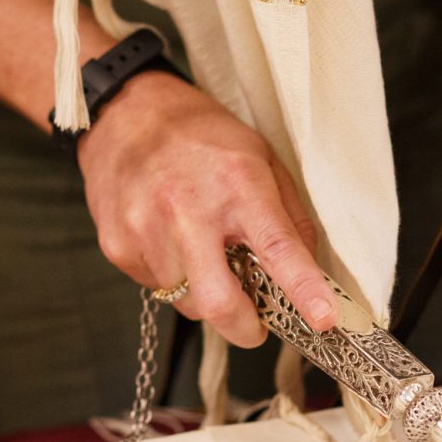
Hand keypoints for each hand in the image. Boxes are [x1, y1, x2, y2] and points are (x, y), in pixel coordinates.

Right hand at [74, 71, 336, 347]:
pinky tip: (171, 242)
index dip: (304, 289)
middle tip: (255, 324)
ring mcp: (147, 231)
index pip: (277, 247)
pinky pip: (158, 289)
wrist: (125, 112)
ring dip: (206, 295)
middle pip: (219, 303)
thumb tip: (311, 273)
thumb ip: (289, 218)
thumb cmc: (200, 136)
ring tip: (204, 252)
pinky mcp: (118, 246)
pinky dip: (174, 279)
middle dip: (244, 329)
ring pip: (188, 304)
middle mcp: (189, 210)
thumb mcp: (262, 159)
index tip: (323, 319)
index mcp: (237, 184)